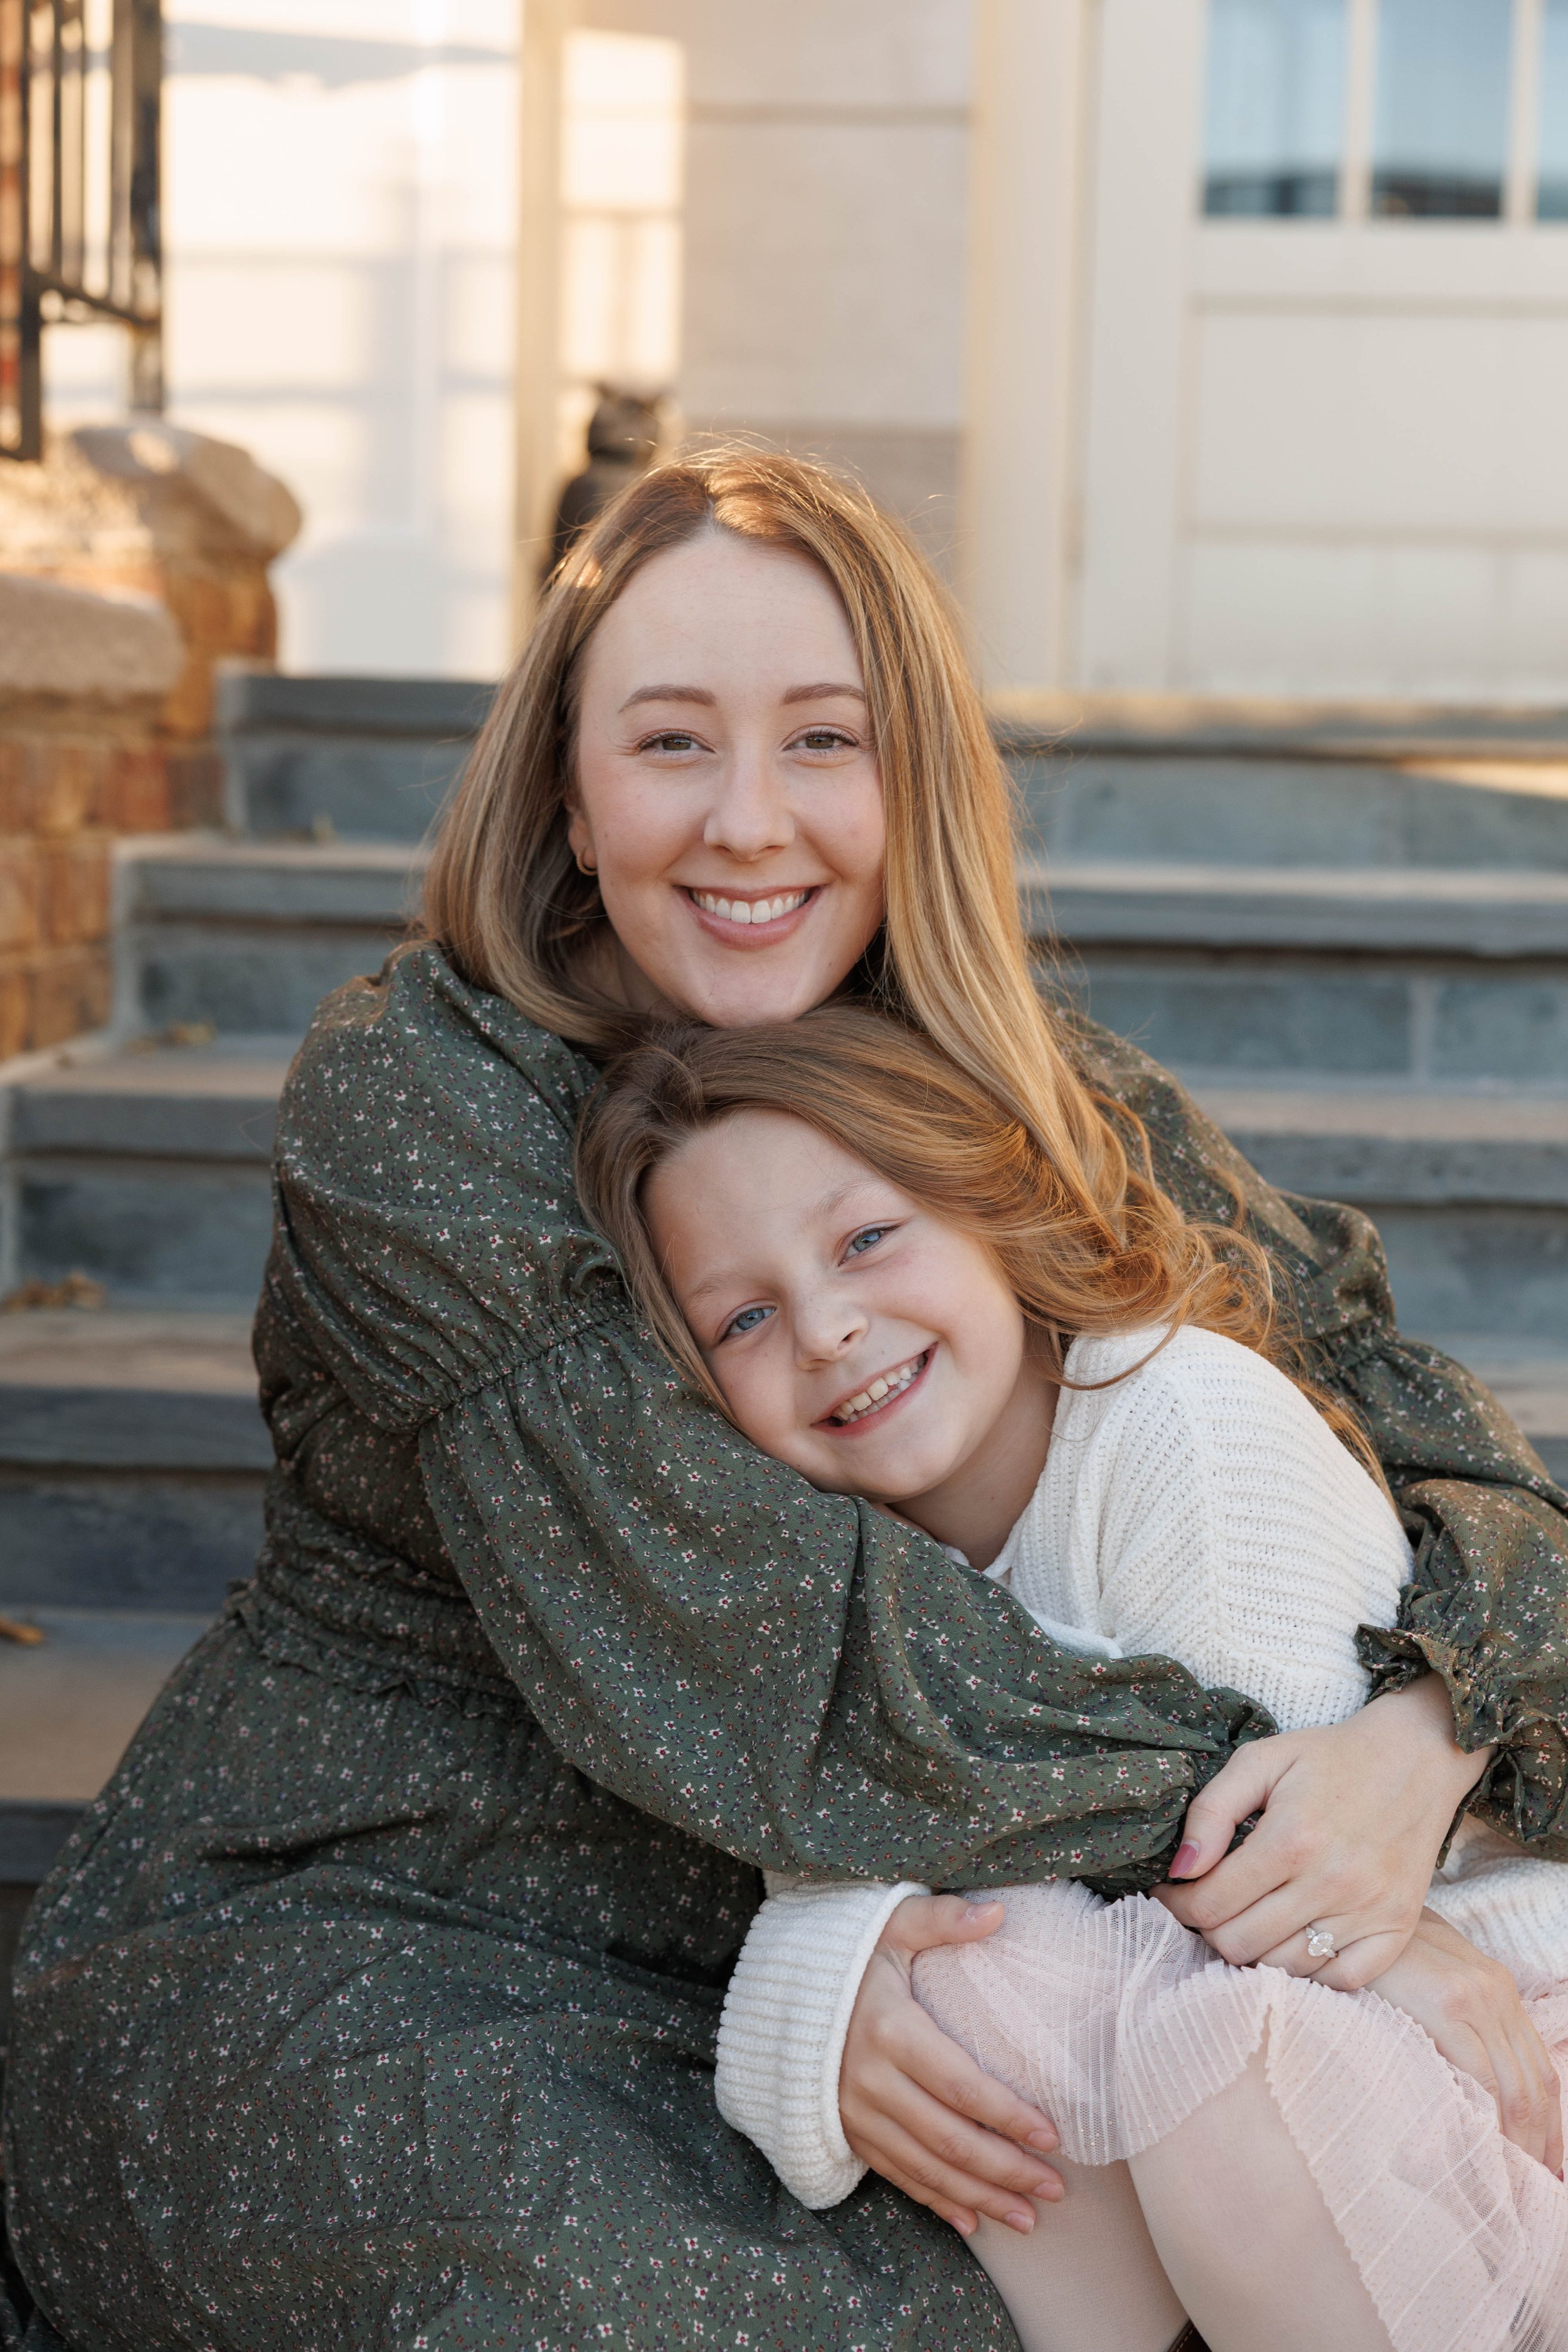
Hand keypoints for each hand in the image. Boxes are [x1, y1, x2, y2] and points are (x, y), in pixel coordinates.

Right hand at [838, 1893, 1063, 2236]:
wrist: (779, 1989)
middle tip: (1054, 2189)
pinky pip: (896, 2175)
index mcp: (888, 2028)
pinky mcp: (848, 2131)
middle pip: (947, 2137)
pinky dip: (935, 2202)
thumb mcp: (890, 1924)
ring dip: (979, 2197)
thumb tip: (997, 1912)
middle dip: (1004, 2169)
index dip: (1006, 2114)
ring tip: (1028, 2218)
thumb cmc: (848, 1953)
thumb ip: (941, 1917)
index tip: (1052, 2134)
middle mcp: (869, 2080)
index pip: (959, 2083)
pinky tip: (972, 2221)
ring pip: (925, 2167)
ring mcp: (855, 2112)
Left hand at [1155, 1676, 1492, 1989]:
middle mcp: (1331, 1882)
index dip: (1177, 1903)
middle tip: (1208, 1904)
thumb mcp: (1259, 1760)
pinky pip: (1341, 1980)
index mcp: (1291, 1839)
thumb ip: (1211, 1811)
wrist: (1414, 1758)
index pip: (1210, 1904)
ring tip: (1247, 1916)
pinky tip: (1294, 1936)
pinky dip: (1310, 1970)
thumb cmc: (1329, 1758)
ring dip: (1254, 1949)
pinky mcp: (1397, 1929)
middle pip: (1240, 1944)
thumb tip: (1181, 1869)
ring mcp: (1369, 1911)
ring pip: (1284, 1968)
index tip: (1171, 1892)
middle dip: (1208, 1928)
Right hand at [1370, 1908, 1563, 2172]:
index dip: (1549, 2123)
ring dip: (1520, 2140)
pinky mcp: (1448, 2004)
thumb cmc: (1375, 1960)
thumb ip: (1456, 2025)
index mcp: (1497, 1988)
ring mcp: (1476, 1995)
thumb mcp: (1428, 1986)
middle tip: (1534, 2185)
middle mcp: (1496, 1990)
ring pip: (1517, 2086)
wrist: (1339, 1923)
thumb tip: (1473, 2089)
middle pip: (1536, 2083)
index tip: (1545, 2162)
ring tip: (1512, 2181)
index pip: (1538, 2069)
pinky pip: (1482, 2076)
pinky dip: (1491, 2118)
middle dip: (1540, 2141)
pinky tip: (1486, 2148)